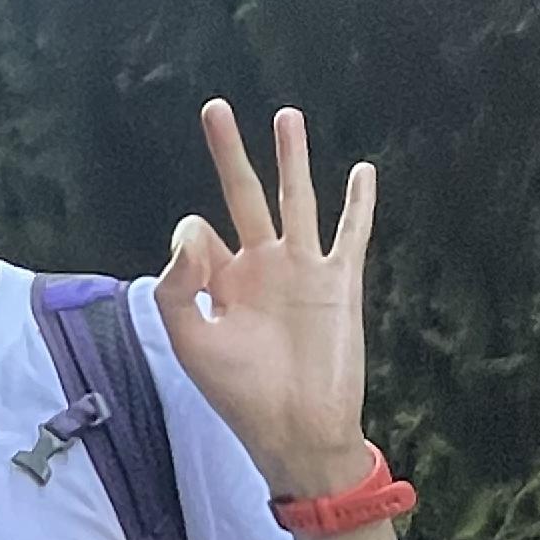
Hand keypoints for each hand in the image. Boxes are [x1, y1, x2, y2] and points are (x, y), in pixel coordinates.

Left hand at [152, 101, 376, 499]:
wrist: (298, 432)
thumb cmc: (240, 395)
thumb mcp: (189, 341)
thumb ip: (176, 285)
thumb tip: (193, 225)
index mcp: (219, 283)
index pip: (197, 234)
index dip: (192, 240)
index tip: (200, 261)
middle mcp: (260, 268)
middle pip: (243, 195)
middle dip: (229, 153)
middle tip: (214, 107)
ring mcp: (301, 271)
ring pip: (296, 199)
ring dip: (292, 158)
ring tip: (287, 115)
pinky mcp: (339, 282)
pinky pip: (351, 233)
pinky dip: (359, 202)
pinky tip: (364, 171)